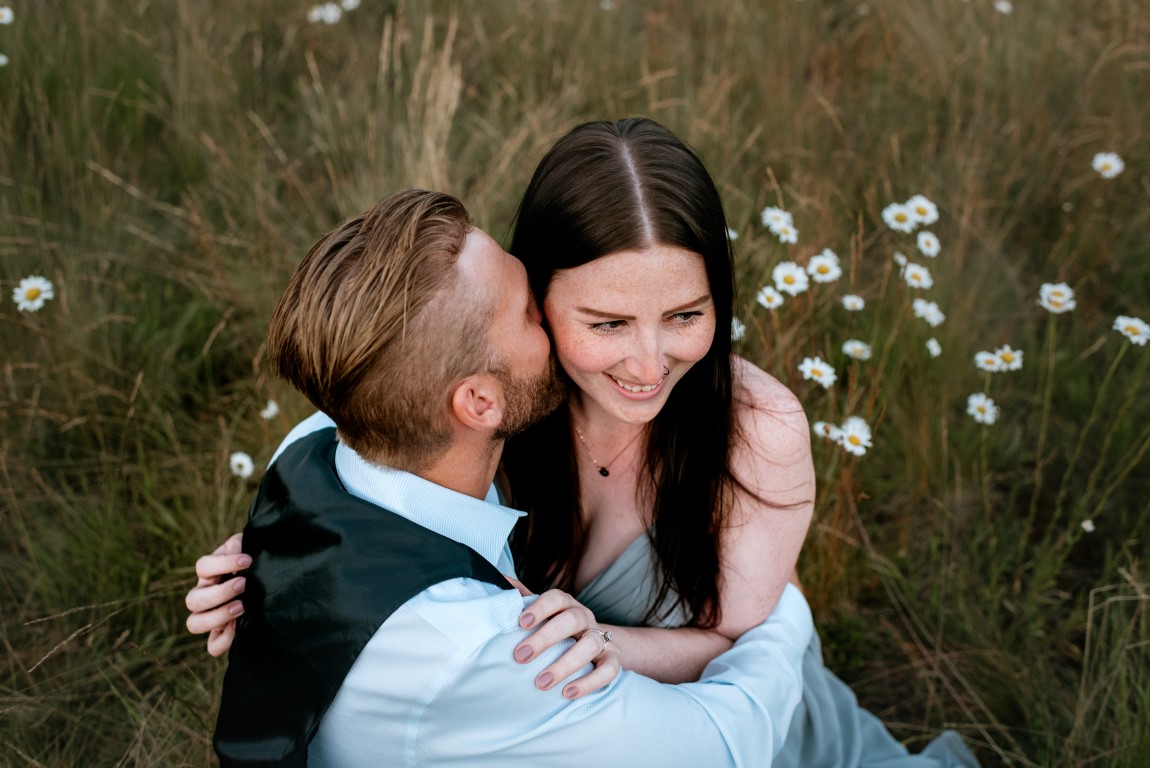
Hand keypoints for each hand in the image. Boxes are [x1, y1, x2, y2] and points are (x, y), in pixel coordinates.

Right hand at [184, 532, 248, 656]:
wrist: (265, 582)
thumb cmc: (252, 565)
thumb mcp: (247, 549)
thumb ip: (239, 545)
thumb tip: (235, 548)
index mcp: (208, 574)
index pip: (202, 567)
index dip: (223, 563)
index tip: (248, 560)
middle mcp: (203, 596)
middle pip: (192, 600)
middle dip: (220, 593)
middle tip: (244, 584)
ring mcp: (209, 617)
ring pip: (194, 623)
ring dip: (217, 616)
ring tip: (241, 607)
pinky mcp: (221, 634)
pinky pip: (212, 647)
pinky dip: (224, 640)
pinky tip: (238, 627)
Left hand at [513, 588, 620, 699]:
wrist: (598, 646)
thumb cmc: (559, 630)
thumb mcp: (543, 614)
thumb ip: (524, 599)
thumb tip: (500, 580)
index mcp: (567, 605)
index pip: (556, 598)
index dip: (540, 608)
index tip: (520, 623)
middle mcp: (586, 618)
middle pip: (572, 620)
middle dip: (545, 638)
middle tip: (521, 657)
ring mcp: (602, 639)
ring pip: (591, 645)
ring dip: (565, 664)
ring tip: (541, 682)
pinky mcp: (613, 660)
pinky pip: (608, 670)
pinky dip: (589, 683)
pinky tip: (568, 693)